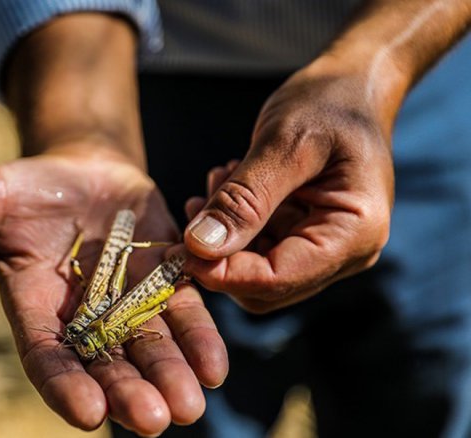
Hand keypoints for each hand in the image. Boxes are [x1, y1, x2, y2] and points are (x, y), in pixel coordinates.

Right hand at [0, 146, 227, 434]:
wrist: (85, 176)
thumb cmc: (29, 191)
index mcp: (37, 311)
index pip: (48, 358)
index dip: (65, 384)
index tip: (86, 412)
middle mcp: (85, 321)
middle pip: (107, 366)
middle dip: (128, 393)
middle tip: (153, 420)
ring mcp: (130, 306)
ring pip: (151, 350)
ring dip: (170, 377)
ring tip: (189, 405)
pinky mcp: (168, 285)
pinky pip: (185, 317)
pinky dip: (200, 340)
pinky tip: (216, 366)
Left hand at [183, 59, 394, 313]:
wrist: (353, 83)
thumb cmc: (330, 102)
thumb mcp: (285, 143)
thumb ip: (245, 198)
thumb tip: (201, 246)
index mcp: (354, 233)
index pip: (279, 278)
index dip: (223, 273)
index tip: (180, 249)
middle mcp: (346, 251)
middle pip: (266, 286)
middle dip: (221, 253)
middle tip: (197, 204)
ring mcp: (326, 246)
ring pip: (256, 270)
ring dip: (224, 236)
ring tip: (218, 181)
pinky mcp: (305, 234)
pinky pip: (259, 248)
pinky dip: (234, 225)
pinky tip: (225, 185)